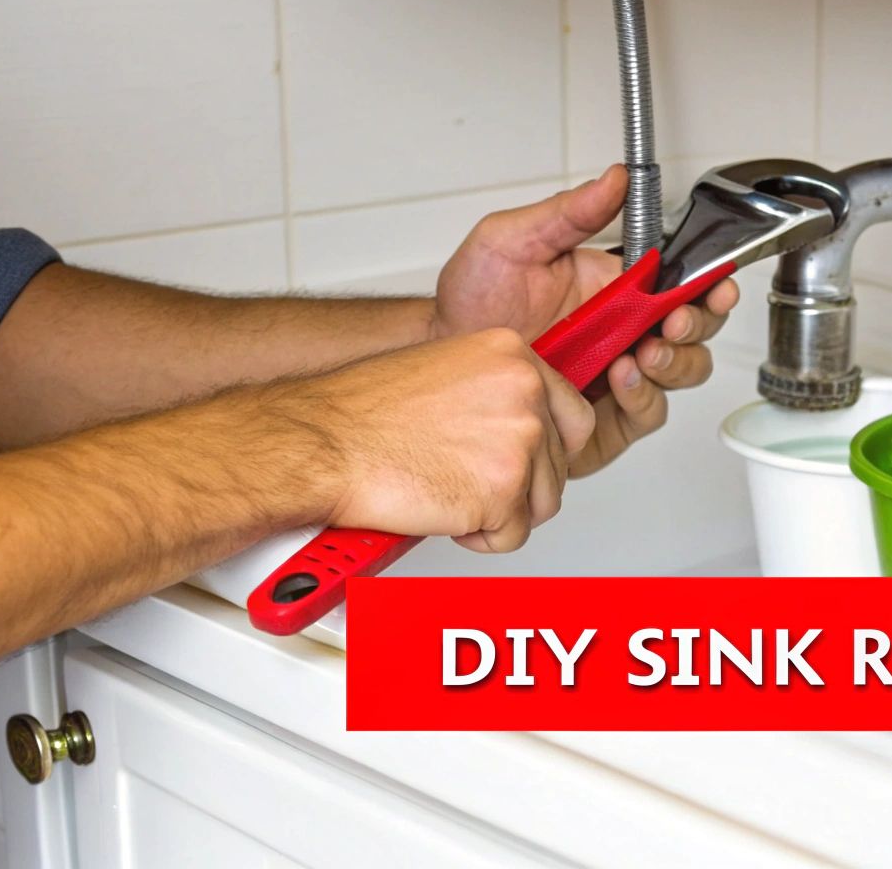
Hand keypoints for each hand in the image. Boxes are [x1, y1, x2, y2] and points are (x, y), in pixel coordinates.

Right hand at [287, 329, 596, 552]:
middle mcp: (524, 390)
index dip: (544, 450)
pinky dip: (479, 537)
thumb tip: (519, 423)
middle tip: (467, 481)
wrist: (320, 444)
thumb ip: (493, 392)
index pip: (572, 416)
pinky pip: (513, 536)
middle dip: (519, 485)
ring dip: (501, 511)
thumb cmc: (361, 415)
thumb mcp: (444, 373)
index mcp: (512, 354)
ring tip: (450, 491)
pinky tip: (443, 510)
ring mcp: (519, 439)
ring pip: (543, 502)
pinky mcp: (503, 490)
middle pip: (559, 464)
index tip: (516, 460)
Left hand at [433, 166, 739, 476]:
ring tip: (642, 353)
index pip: (681, 284)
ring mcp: (615, 376)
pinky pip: (644, 415)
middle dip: (697, 327)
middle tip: (674, 322)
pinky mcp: (601, 419)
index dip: (709, 286)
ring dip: (674, 363)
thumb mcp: (511, 240)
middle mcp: (623, 332)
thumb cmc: (471, 300)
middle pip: (694, 333)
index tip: (716, 283)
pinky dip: (641, 399)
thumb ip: (567, 211)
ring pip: (678, 375)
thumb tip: (613, 180)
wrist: (438, 354)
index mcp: (616, 287)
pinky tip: (618, 381)